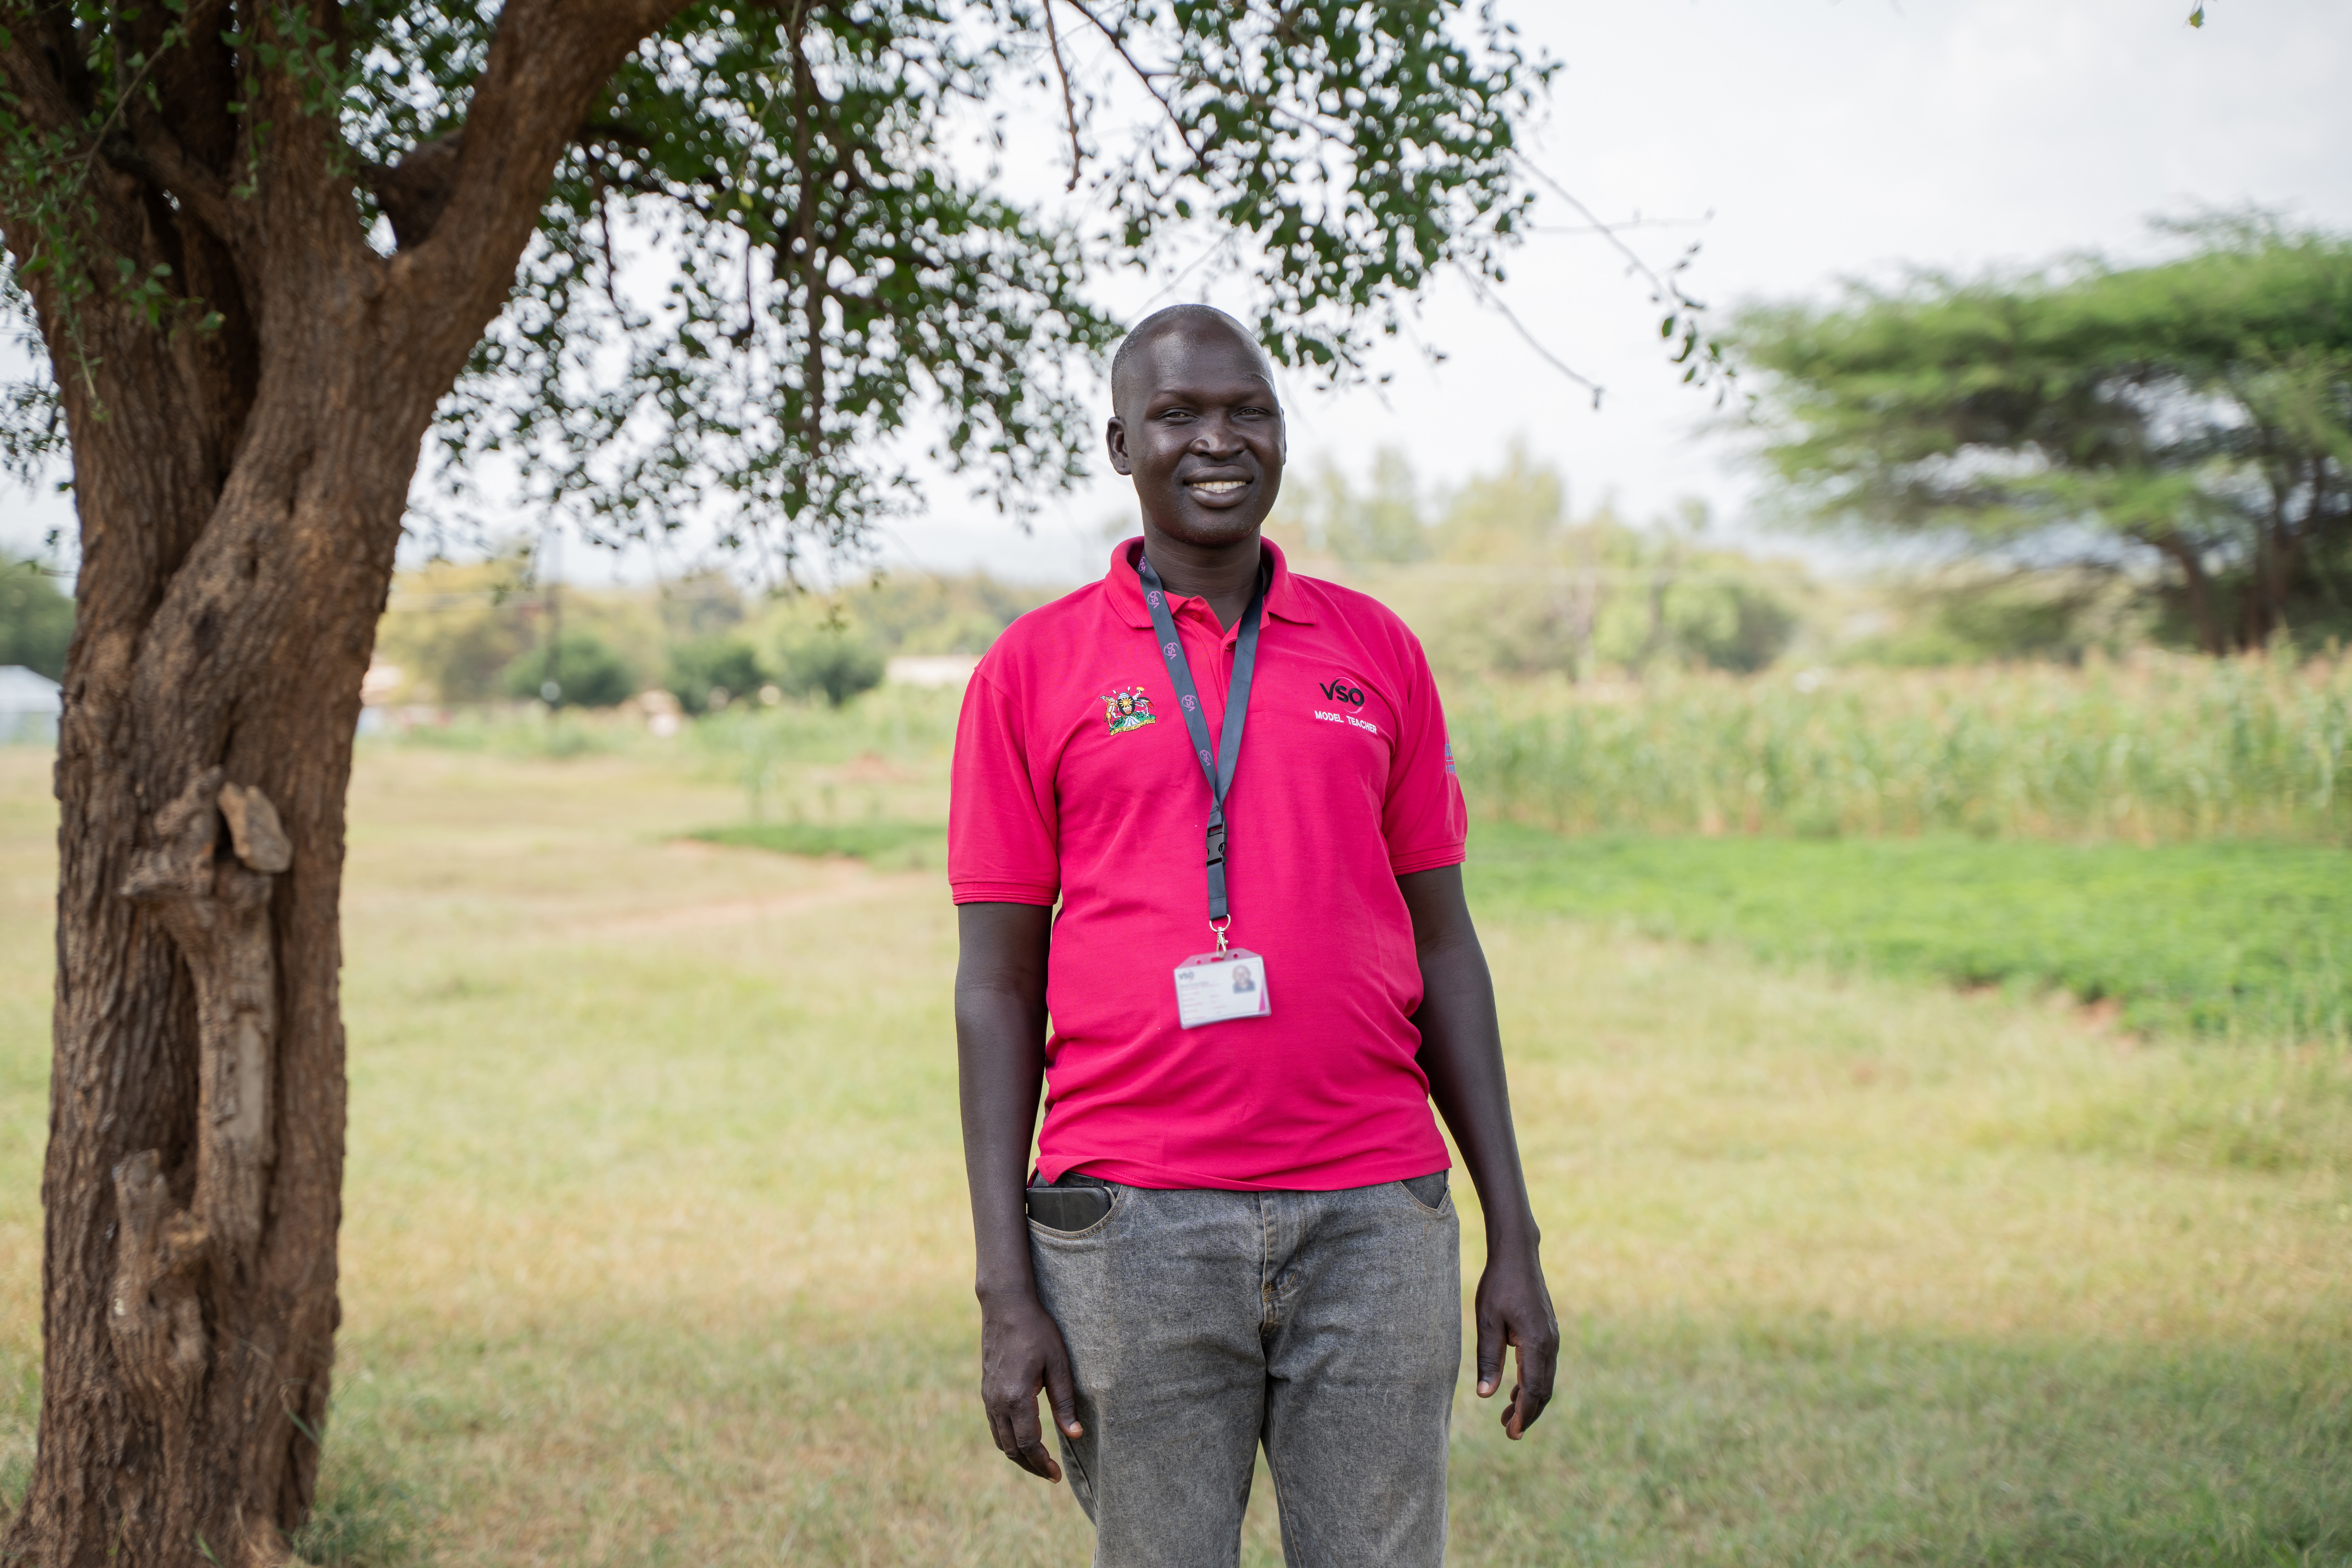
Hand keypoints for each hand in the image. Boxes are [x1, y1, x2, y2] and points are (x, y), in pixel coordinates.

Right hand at [979, 1289, 1083, 1479]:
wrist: (1005, 1306)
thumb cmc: (1037, 1330)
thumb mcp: (1058, 1363)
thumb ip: (1065, 1401)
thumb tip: (1075, 1435)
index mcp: (1016, 1397)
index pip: (1028, 1444)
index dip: (1042, 1463)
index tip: (1056, 1476)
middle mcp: (997, 1401)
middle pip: (1011, 1449)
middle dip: (1031, 1465)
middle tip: (1050, 1475)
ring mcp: (987, 1396)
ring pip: (1000, 1439)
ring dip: (1018, 1455)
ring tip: (1038, 1461)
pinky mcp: (986, 1389)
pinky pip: (994, 1425)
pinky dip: (1008, 1439)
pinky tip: (1023, 1438)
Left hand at [1473, 1239, 1558, 1438]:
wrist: (1518, 1255)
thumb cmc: (1499, 1285)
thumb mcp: (1487, 1322)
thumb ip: (1488, 1359)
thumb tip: (1485, 1396)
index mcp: (1537, 1343)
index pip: (1533, 1390)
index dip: (1524, 1414)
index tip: (1513, 1434)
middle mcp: (1550, 1343)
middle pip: (1544, 1390)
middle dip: (1528, 1414)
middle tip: (1510, 1434)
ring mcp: (1552, 1337)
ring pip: (1545, 1380)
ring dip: (1530, 1400)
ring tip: (1509, 1418)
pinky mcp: (1548, 1332)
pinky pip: (1544, 1366)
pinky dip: (1532, 1383)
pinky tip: (1515, 1390)